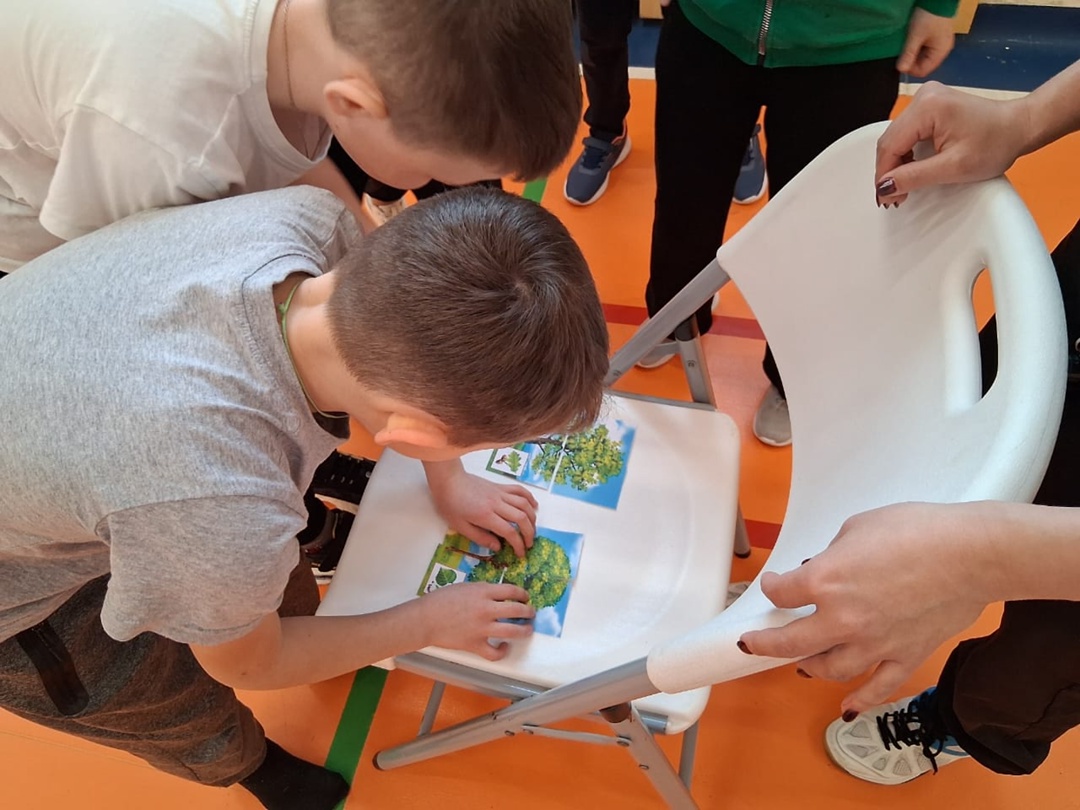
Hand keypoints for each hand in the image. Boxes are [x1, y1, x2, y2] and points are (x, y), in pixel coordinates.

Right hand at [419, 582, 534, 660]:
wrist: (425, 619)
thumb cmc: (441, 599)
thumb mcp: (465, 587)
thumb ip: (483, 590)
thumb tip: (497, 595)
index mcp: (484, 592)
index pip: (512, 591)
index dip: (523, 594)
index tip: (525, 597)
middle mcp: (487, 609)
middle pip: (517, 610)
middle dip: (528, 611)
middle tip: (530, 613)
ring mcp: (482, 628)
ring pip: (513, 631)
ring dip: (524, 630)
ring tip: (527, 630)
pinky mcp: (476, 645)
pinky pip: (495, 652)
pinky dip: (502, 651)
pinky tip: (504, 647)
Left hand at [425, 460, 537, 555]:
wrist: (448, 480)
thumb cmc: (450, 504)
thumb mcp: (460, 526)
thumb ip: (480, 537)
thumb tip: (498, 546)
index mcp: (486, 516)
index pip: (509, 531)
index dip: (518, 544)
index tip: (521, 554)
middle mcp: (496, 504)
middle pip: (521, 518)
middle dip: (530, 533)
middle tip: (529, 544)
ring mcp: (500, 493)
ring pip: (524, 504)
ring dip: (532, 518)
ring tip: (532, 529)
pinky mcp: (500, 486)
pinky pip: (519, 490)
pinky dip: (529, 498)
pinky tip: (534, 506)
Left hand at [737, 503, 986, 715]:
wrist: (970, 554)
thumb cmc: (916, 530)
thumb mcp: (857, 528)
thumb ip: (834, 555)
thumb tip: (826, 569)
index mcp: (824, 582)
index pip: (782, 594)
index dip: (773, 588)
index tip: (774, 586)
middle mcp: (842, 619)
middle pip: (790, 643)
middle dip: (764, 644)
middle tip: (751, 643)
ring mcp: (874, 644)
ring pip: (830, 669)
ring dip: (809, 666)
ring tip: (800, 663)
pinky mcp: (905, 656)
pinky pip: (877, 688)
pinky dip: (859, 700)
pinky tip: (846, 708)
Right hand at [875, 81, 1027, 205]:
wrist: (1019, 126)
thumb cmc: (996, 143)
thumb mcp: (953, 167)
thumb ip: (914, 177)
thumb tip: (884, 187)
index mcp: (927, 107)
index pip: (890, 145)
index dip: (884, 174)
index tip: (886, 197)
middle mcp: (922, 97)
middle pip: (890, 140)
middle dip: (889, 170)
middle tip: (894, 196)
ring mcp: (925, 98)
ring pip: (896, 137)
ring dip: (896, 163)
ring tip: (903, 186)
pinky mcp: (930, 105)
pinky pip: (906, 132)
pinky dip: (906, 153)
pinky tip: (911, 169)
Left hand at [896, 8, 954, 77]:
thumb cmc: (928, 17)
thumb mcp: (915, 36)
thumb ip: (908, 53)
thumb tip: (901, 70)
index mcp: (940, 52)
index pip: (923, 71)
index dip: (910, 70)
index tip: (900, 64)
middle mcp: (942, 50)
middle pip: (924, 64)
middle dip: (912, 62)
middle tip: (901, 54)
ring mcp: (940, 43)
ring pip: (923, 57)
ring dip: (914, 54)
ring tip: (907, 46)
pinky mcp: (937, 37)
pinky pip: (925, 48)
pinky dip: (917, 48)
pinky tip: (912, 41)